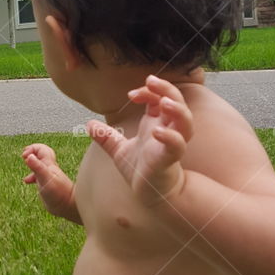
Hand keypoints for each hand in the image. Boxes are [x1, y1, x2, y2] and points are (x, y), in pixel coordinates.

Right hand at [22, 143, 77, 219]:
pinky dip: (32, 176)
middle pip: (41, 154)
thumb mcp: (45, 178)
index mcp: (49, 164)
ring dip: (31, 164)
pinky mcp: (46, 185)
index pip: (41, 149)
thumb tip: (29, 156)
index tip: (25, 156)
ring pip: (39, 166)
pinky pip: (38, 176)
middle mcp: (49, 169)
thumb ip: (37, 167)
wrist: (67, 207)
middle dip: (32, 152)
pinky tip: (28, 182)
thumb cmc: (59, 193)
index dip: (32, 149)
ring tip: (26, 165)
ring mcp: (48, 177)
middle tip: (24, 155)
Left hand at [86, 74, 191, 206]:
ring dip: (177, 109)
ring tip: (163, 102)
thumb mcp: (119, 150)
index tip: (131, 94)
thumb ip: (106, 137)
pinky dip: (170, 136)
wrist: (150, 194)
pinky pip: (177, 145)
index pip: (159, 97)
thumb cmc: (141, 169)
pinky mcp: (170, 159)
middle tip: (150, 80)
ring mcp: (172, 144)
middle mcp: (168, 130)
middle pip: (176, 102)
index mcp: (157, 123)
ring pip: (185, 121)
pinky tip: (156, 132)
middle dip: (166, 88)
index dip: (148, 91)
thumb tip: (89, 125)